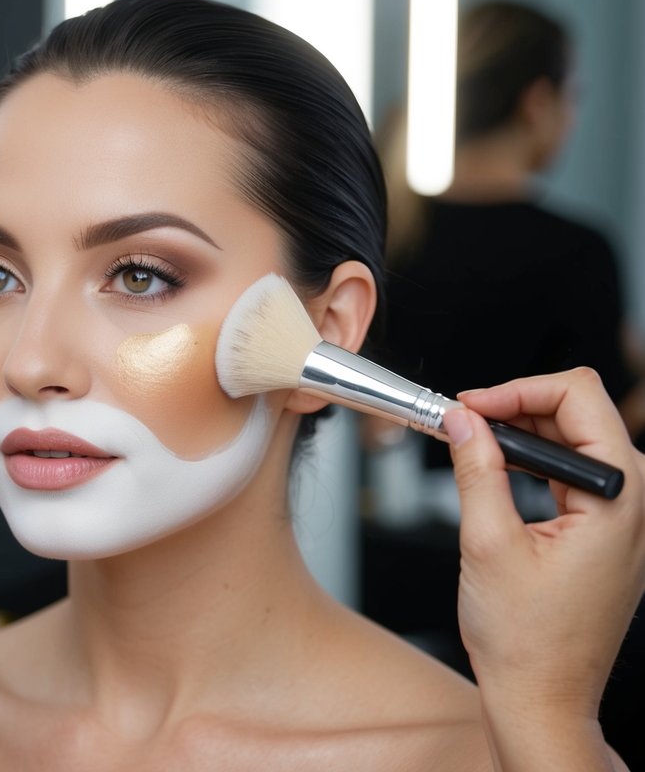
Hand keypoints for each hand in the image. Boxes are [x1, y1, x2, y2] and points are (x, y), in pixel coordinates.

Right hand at [446, 368, 644, 769]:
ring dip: (520, 433)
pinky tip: (493, 468)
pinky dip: (530, 462)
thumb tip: (462, 419)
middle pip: (579, 414)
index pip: (579, 399)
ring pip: (574, 441)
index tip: (469, 405)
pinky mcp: (607, 533)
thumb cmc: (526, 641)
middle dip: (515, 406)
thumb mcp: (487, 543)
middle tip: (459, 419)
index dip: (516, 390)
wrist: (542, 697)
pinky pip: (572, 474)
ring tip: (467, 442)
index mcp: (620, 499)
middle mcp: (635, 503)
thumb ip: (475, 469)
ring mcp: (625, 519)